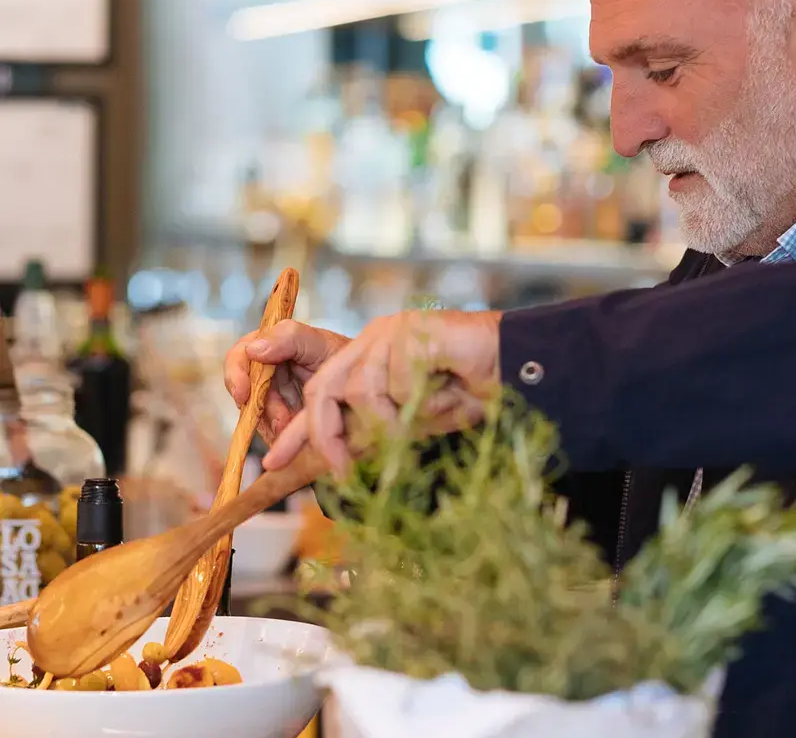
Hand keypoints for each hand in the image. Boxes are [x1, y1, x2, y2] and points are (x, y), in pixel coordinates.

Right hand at [223, 320, 349, 441]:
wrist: (366, 388)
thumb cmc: (345, 358)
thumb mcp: (321, 343)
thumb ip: (290, 338)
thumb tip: (253, 349)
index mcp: (271, 346)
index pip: (240, 357)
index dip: (236, 375)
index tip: (243, 394)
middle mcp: (267, 372)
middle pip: (245, 393)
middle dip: (263, 409)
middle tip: (284, 422)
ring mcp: (273, 397)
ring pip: (257, 417)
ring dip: (275, 425)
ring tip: (297, 428)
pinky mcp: (282, 420)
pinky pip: (271, 433)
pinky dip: (282, 438)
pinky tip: (296, 438)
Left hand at [262, 309, 502, 473]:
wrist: (514, 365)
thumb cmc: (468, 392)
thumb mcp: (412, 421)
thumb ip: (376, 432)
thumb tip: (335, 460)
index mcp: (370, 356)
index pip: (321, 390)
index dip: (297, 428)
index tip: (275, 462)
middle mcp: (375, 339)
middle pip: (325, 387)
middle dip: (323, 434)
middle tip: (337, 471)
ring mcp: (391, 331)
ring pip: (359, 389)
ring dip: (388, 421)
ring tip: (422, 420)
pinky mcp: (409, 331)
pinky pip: (394, 382)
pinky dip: (416, 402)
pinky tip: (445, 394)